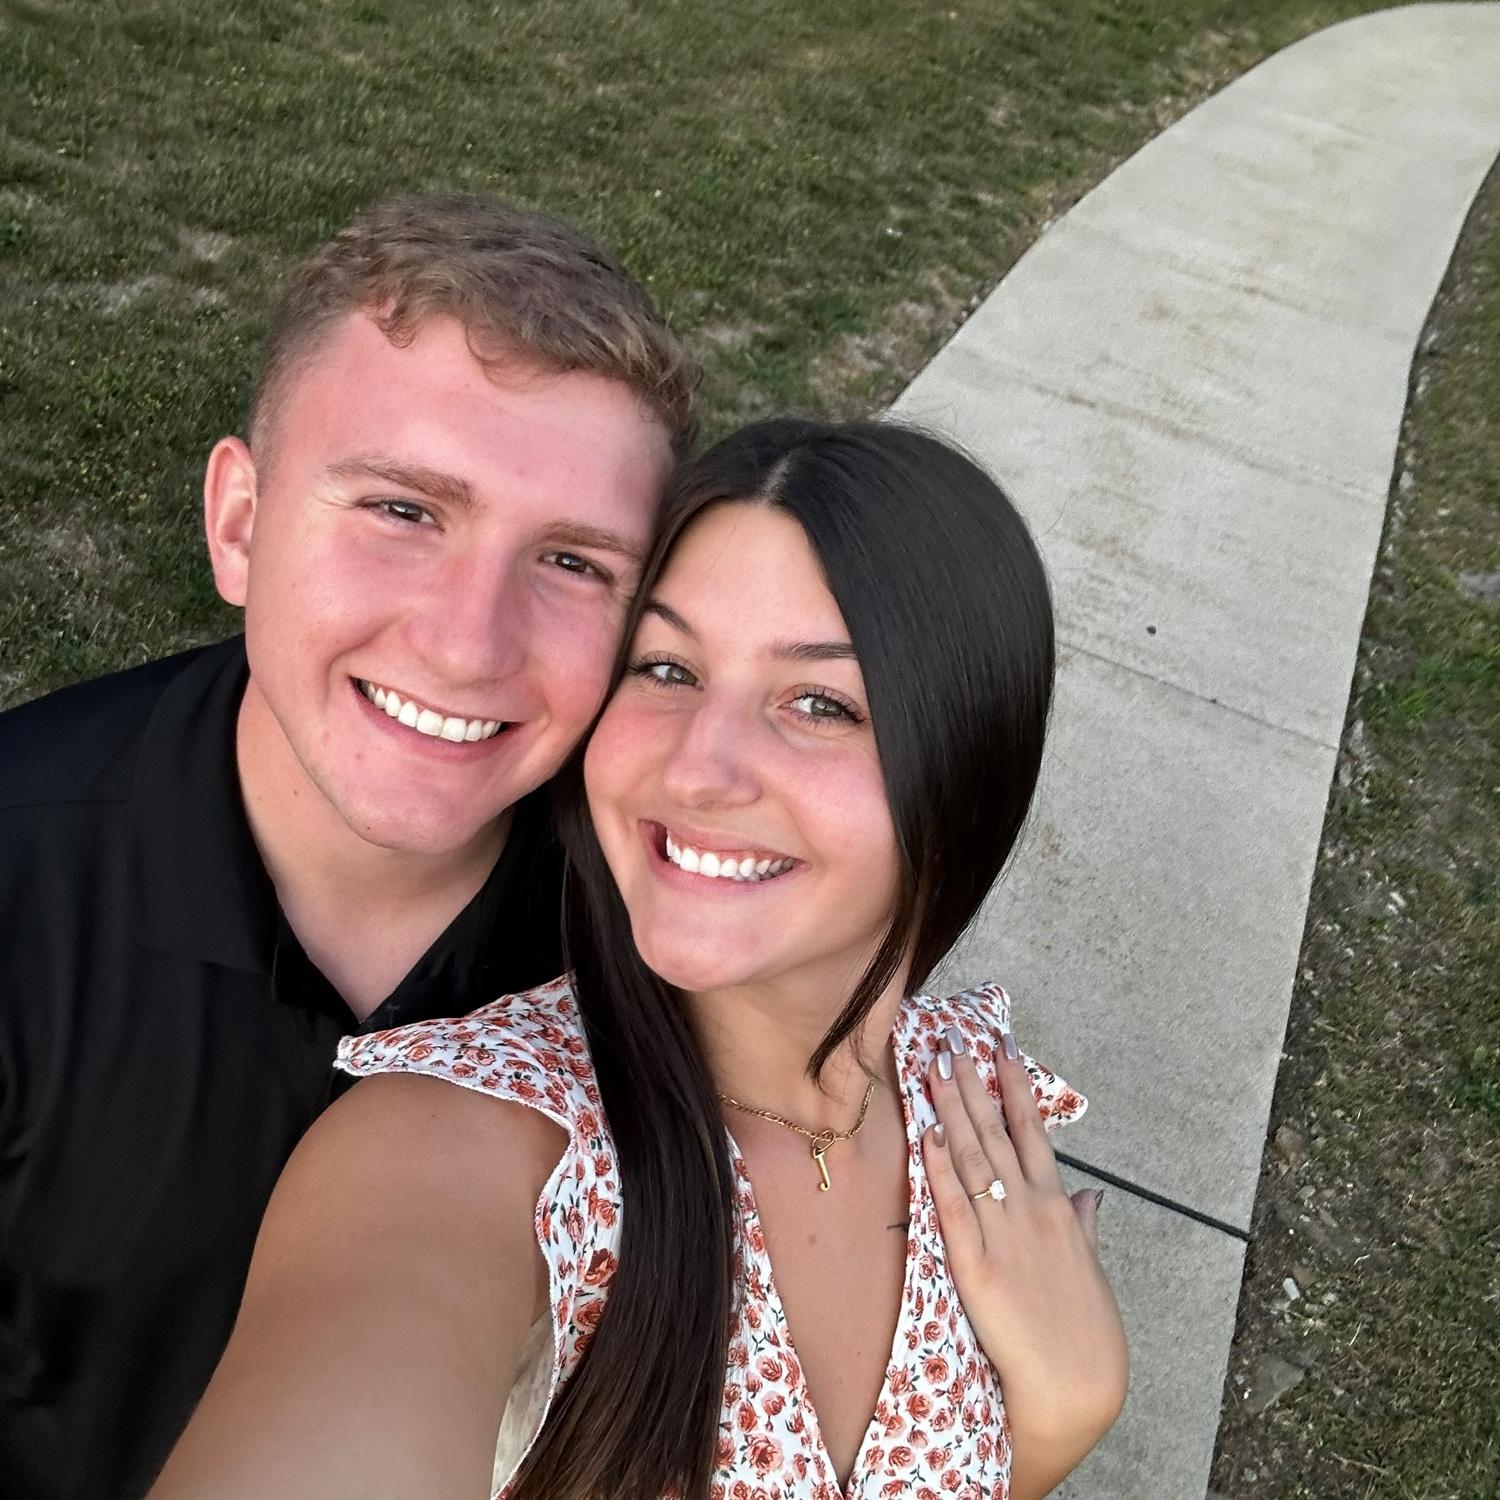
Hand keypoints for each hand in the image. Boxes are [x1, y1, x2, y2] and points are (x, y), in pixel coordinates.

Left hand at [922, 1025, 1126, 1464]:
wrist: (1077, 1387)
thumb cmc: (1086, 1333)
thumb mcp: (1089, 1270)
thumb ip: (1085, 1226)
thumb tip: (1090, 1195)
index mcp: (1059, 1208)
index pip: (1033, 1132)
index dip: (1015, 1088)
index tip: (1002, 1048)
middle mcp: (1031, 1211)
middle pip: (995, 1134)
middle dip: (972, 1084)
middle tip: (953, 1040)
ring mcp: (1003, 1236)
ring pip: (972, 1159)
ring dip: (951, 1110)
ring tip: (935, 1067)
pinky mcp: (976, 1268)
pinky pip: (953, 1209)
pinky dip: (939, 1170)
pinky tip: (928, 1135)